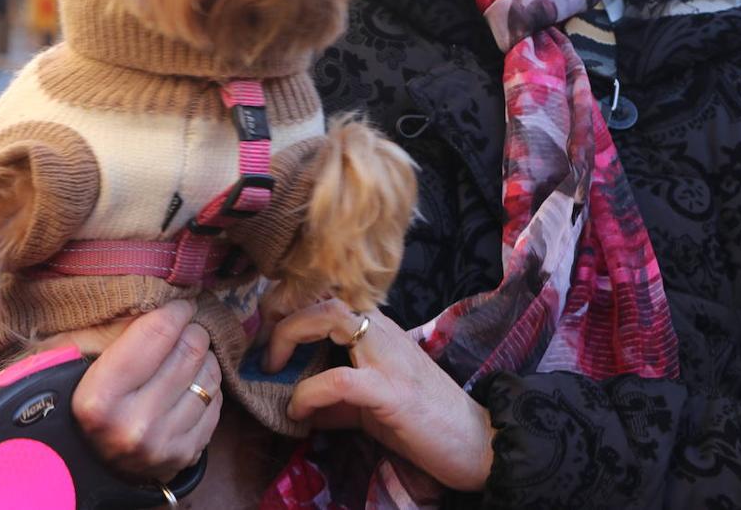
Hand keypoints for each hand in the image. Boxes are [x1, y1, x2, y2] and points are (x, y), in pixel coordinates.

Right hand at [72, 300, 221, 481]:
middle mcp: (134, 425)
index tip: (176, 306)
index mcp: (100, 398)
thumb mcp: (75, 356)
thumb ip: (108, 324)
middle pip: (191, 348)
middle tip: (180, 330)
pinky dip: (206, 384)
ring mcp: (163, 444)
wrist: (86, 460)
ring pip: (210, 372)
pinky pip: (217, 400)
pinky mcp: (187, 454)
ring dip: (201, 357)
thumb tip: (157, 294)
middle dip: (189, 330)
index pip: (159, 331)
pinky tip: (187, 384)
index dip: (175, 310)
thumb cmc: (82, 395)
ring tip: (182, 357)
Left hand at [266, 299, 494, 492]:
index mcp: (379, 330)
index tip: (266, 337)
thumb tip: (291, 404)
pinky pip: (339, 380)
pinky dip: (309, 392)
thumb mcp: (370, 404)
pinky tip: (298, 411)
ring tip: (275, 369)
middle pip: (324, 297)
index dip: (290, 309)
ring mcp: (389, 358)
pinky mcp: (392, 391)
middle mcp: (383, 332)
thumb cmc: (424, 421)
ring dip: (291, 338)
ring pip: (332, 318)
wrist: (475, 442)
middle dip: (283, 319)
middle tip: (265, 354)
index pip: (328, 298)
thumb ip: (334, 398)